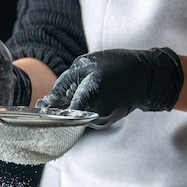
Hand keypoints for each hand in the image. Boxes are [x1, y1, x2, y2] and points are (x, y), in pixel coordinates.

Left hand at [36, 47, 183, 127]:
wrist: (146, 76)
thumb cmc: (116, 64)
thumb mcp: (85, 64)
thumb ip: (64, 83)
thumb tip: (49, 99)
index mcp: (92, 94)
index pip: (65, 111)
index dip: (50, 111)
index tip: (40, 108)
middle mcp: (97, 113)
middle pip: (68, 116)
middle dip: (57, 108)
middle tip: (46, 101)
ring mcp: (103, 120)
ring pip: (76, 117)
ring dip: (69, 107)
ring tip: (77, 92)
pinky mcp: (105, 123)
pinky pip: (85, 117)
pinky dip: (81, 109)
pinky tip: (88, 97)